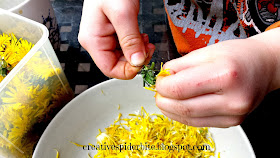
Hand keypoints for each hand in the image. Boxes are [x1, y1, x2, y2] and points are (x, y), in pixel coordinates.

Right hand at [78, 0, 154, 78]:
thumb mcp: (123, 14)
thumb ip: (130, 40)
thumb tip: (137, 62)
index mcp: (93, 40)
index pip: (109, 69)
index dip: (128, 71)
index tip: (143, 61)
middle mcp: (96, 43)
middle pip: (117, 65)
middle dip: (135, 60)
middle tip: (147, 47)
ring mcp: (104, 39)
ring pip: (123, 58)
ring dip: (137, 52)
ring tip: (144, 39)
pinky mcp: (112, 35)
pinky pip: (125, 48)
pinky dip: (136, 46)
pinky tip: (141, 37)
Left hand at [155, 38, 276, 126]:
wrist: (264, 66)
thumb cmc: (238, 55)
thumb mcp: (206, 51)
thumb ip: (180, 65)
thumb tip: (163, 77)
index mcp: (225, 75)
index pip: (179, 89)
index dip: (162, 86)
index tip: (159, 81)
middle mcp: (232, 99)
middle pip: (182, 108)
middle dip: (163, 100)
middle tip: (159, 91)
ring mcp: (233, 114)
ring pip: (188, 119)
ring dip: (171, 109)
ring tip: (167, 98)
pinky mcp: (231, 122)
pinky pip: (198, 122)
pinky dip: (183, 115)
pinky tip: (180, 105)